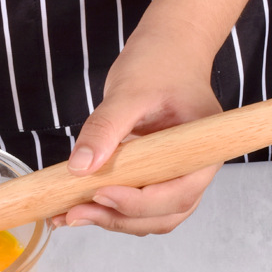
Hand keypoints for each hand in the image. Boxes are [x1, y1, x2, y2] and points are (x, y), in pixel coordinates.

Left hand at [56, 20, 223, 235]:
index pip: (179, 192)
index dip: (141, 203)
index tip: (102, 194)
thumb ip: (105, 127)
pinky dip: (108, 210)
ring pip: (150, 217)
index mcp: (202, 149)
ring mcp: (175, 176)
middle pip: (165, 214)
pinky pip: (136, 204)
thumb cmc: (160, 63)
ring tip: (70, 213)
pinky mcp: (154, 176)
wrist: (167, 51)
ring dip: (112, 220)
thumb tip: (81, 167)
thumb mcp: (129, 90)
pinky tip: (76, 206)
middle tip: (75, 212)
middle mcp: (194, 169)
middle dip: (120, 218)